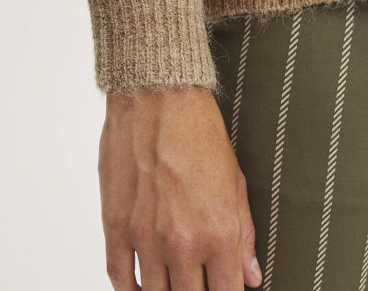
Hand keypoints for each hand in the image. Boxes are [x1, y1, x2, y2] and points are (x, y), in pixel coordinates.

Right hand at [98, 84, 262, 289]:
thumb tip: (252, 276)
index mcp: (219, 232)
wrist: (159, 97)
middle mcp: (182, 242)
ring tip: (174, 282)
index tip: (226, 289)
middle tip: (199, 281)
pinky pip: (119, 277)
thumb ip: (244, 234)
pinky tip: (140, 287)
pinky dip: (130, 290)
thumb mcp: (236, 181)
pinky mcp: (115, 226)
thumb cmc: (200, 132)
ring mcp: (145, 237)